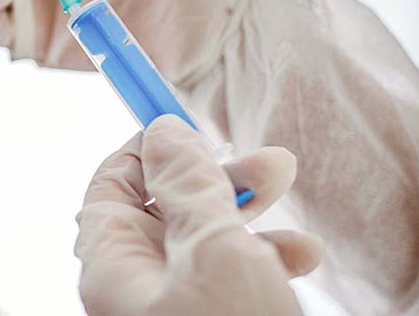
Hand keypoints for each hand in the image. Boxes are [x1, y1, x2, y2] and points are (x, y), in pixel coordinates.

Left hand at [75, 115, 322, 315]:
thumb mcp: (212, 250)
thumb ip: (189, 187)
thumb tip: (164, 131)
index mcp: (114, 266)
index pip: (112, 186)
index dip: (148, 148)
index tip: (188, 121)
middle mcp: (138, 287)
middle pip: (167, 209)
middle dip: (219, 176)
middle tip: (272, 161)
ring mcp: (176, 306)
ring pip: (207, 243)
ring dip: (252, 213)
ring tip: (289, 188)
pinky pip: (234, 282)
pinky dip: (268, 262)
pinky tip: (306, 254)